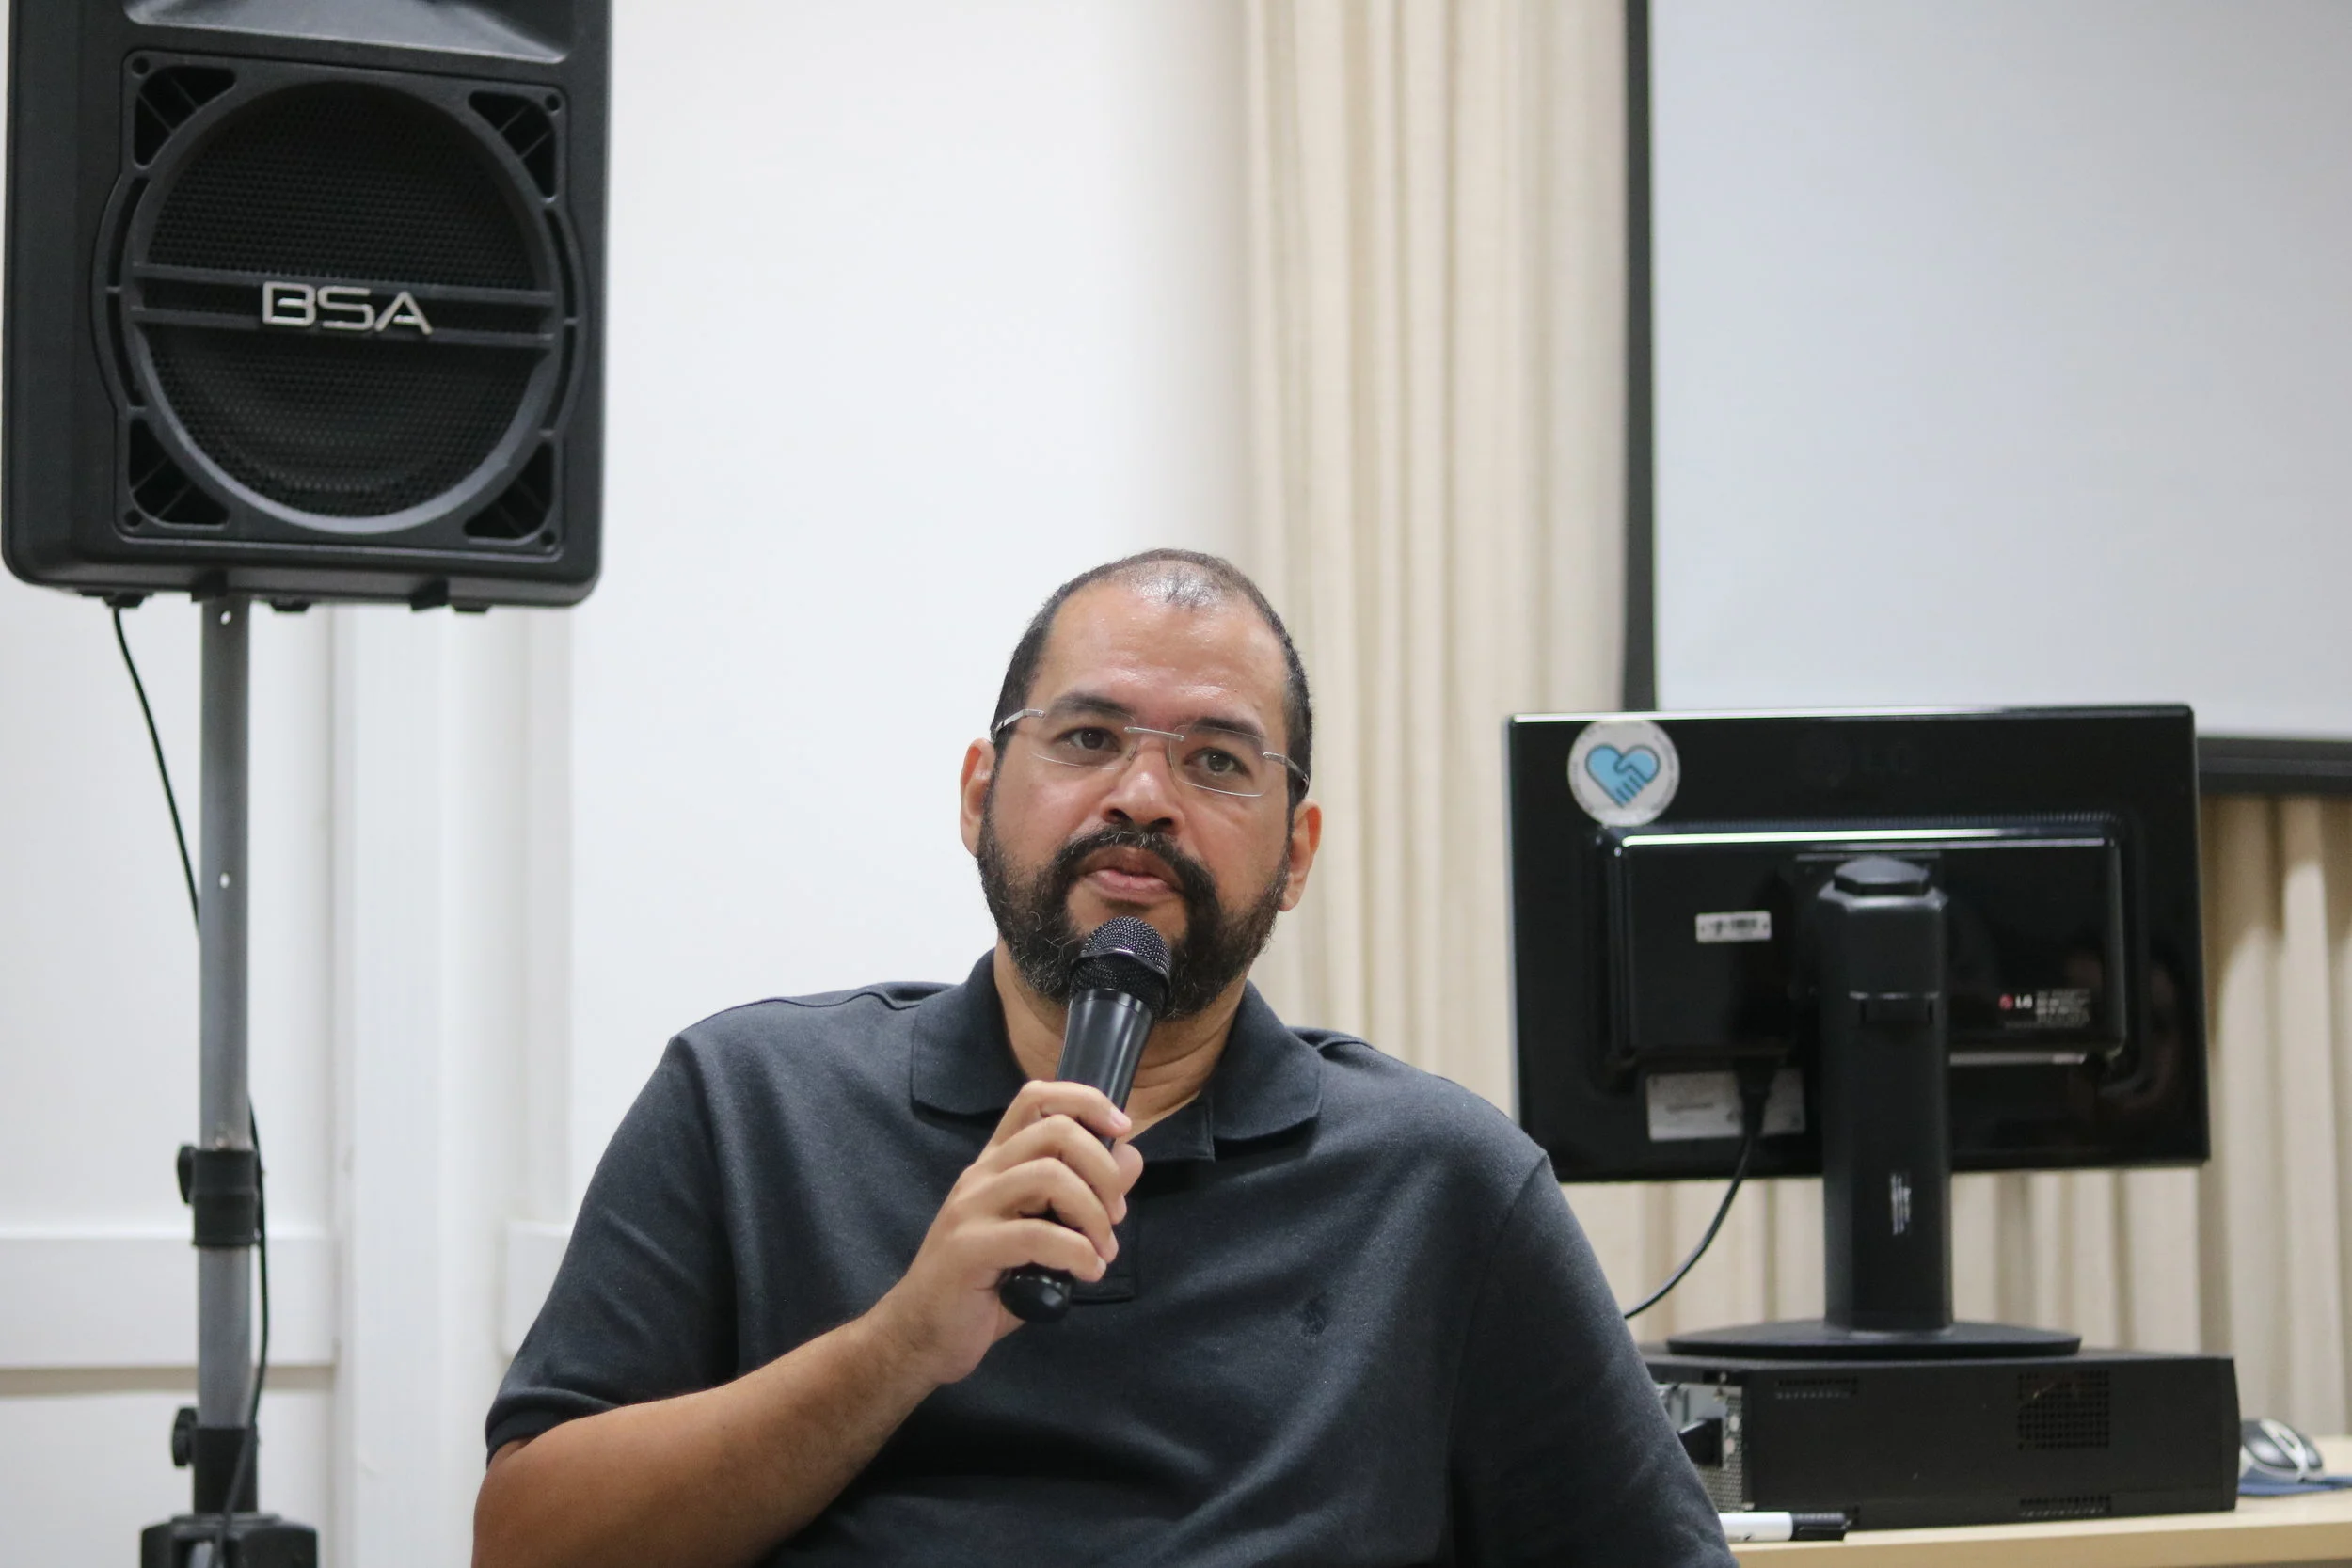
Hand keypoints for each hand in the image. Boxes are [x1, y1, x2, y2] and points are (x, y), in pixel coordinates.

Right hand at [865, 1080, 1144, 1385]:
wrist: (923, 1335)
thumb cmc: (986, 1286)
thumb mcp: (1043, 1234)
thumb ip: (1083, 1196)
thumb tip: (1129, 1158)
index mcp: (997, 1163)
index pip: (1036, 1098)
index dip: (1086, 1101)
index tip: (1122, 1126)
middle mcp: (983, 1174)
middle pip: (1055, 1131)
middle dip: (1104, 1168)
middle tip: (1116, 1215)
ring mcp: (971, 1208)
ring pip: (1050, 1175)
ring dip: (1093, 1213)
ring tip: (1102, 1251)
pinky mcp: (968, 1248)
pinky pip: (1037, 1234)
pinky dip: (1077, 1252)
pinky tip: (1087, 1273)